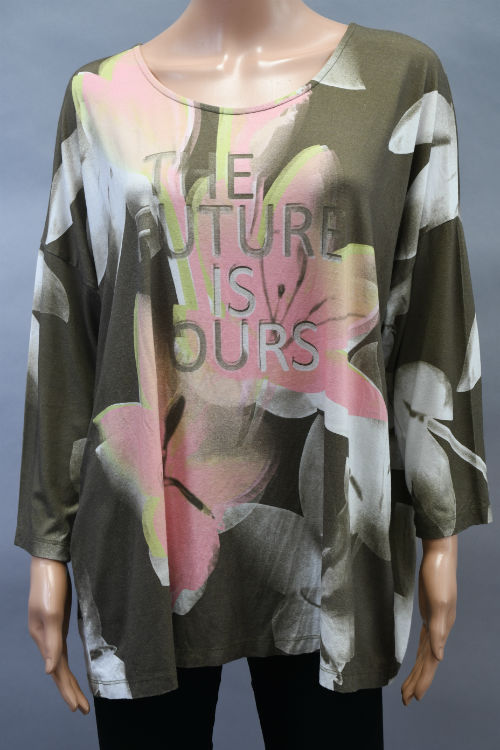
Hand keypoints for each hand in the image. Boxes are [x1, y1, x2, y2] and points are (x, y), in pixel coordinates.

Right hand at [27, 556, 89, 714]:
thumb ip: (51, 642)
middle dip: (69, 691)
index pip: (57, 672)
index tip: (78, 708)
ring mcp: (50, 629)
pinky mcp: (57, 620)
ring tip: (78, 696)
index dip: (67, 690)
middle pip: (57, 671)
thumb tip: (50, 670)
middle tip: (82, 710)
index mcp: (43, 638)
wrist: (50, 561)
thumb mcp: (53, 613)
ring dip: (68, 680)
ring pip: (59, 662)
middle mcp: (44, 637)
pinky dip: (65, 663)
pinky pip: (60, 649)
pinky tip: (68, 668)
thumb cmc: (51, 585)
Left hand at [401, 534, 457, 704]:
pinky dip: (421, 653)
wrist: (438, 553)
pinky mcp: (428, 612)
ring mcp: (435, 620)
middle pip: (428, 661)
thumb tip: (438, 657)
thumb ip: (439, 631)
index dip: (423, 680)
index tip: (413, 697)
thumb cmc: (438, 575)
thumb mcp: (438, 602)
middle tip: (406, 700)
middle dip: (418, 681)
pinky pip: (424, 640)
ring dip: (418, 670)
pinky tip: (419, 660)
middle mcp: (440, 628)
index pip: (432, 661)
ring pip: (425, 652)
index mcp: (442, 628)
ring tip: (408, 687)